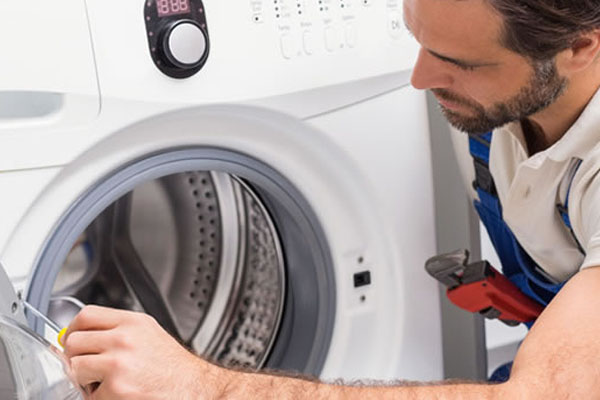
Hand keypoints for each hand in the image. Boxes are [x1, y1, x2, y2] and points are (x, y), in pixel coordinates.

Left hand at [63, 305, 224, 399]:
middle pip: (74, 341)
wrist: (194, 388)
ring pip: (75, 368)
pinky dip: (99, 398)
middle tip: (89, 366)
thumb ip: (119, 330)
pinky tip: (118, 393)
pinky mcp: (115, 390)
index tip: (72, 338)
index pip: (86, 315)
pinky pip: (89, 395)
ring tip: (105, 381)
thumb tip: (86, 335)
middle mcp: (124, 339)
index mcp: (133, 322)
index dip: (73, 329)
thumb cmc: (174, 367)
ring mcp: (118, 364)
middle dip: (77, 357)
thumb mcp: (149, 334)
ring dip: (85, 379)